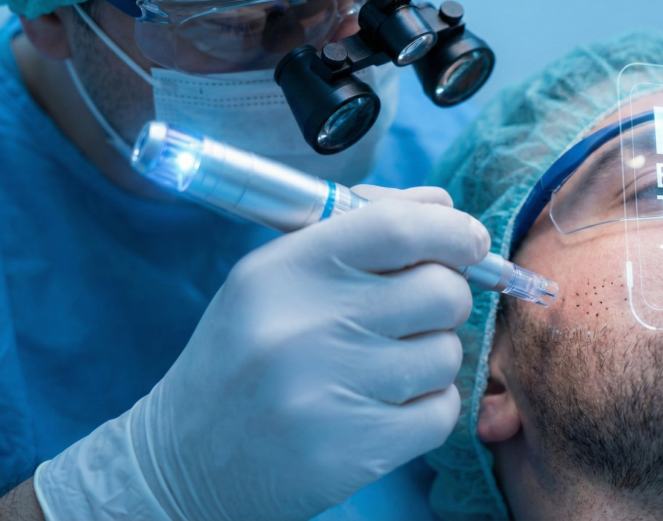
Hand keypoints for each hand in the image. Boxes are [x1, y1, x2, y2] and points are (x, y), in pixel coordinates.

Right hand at [34, 187, 487, 520]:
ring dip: (430, 358)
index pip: (396, 227)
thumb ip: (360, 231)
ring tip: (380, 370)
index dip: (452, 231)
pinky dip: (427, 408)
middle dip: (444, 300)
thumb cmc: (243, 356)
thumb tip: (444, 208)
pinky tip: (382, 409)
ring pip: (447, 354)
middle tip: (412, 316)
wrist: (186, 460)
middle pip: (441, 291)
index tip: (470, 243)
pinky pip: (443, 412)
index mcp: (285, 270)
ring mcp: (331, 393)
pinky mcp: (357, 451)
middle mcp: (307, 326)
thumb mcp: (276, 279)